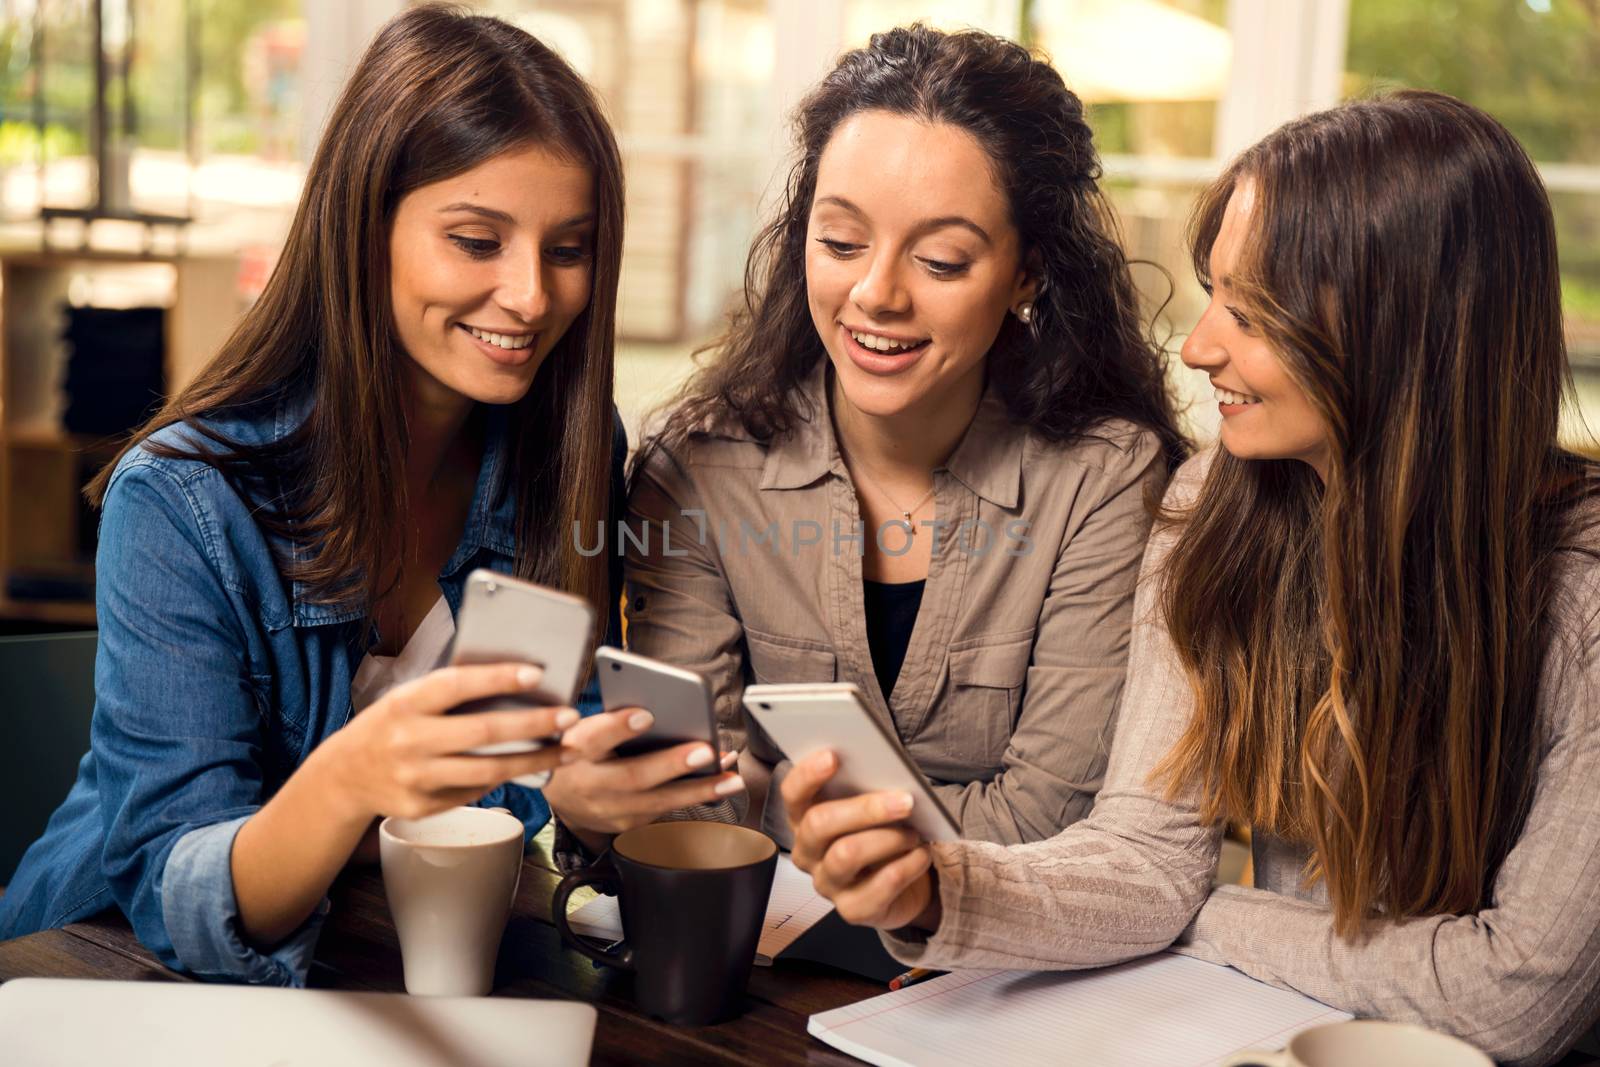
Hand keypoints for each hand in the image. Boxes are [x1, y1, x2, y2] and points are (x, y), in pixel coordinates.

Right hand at [313, 663, 575, 824]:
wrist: (345, 776)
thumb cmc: (391, 725)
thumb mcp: (408, 698)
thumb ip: (450, 693)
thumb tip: (514, 683)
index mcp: (405, 704)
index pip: (456, 686)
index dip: (496, 679)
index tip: (536, 674)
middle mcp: (408, 741)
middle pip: (481, 732)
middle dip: (533, 725)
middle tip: (570, 717)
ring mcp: (415, 778)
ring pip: (487, 770)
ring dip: (534, 761)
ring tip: (567, 750)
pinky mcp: (423, 806)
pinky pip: (474, 790)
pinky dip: (503, 778)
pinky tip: (527, 768)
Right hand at [543, 707, 744, 850]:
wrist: (558, 793)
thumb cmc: (581, 748)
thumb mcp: (585, 728)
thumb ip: (613, 720)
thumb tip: (663, 706)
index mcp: (576, 750)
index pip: (595, 737)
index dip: (619, 727)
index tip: (646, 714)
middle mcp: (591, 784)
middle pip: (634, 776)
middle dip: (673, 765)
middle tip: (706, 750)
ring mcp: (608, 810)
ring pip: (657, 802)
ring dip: (699, 790)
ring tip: (730, 778)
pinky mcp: (625, 824)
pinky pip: (664, 812)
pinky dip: (695, 796)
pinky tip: (720, 785)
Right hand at [782, 750, 941, 932]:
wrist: (906, 883)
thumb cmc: (884, 834)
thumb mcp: (873, 809)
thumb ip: (868, 789)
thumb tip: (886, 771)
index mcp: (805, 819)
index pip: (793, 795)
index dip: (808, 774)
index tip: (833, 755)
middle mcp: (808, 852)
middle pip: (819, 824)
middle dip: (864, 809)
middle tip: (905, 799)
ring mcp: (827, 884)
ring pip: (846, 855)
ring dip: (887, 839)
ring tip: (915, 832)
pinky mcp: (852, 910)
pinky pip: (878, 887)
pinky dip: (906, 866)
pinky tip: (922, 854)